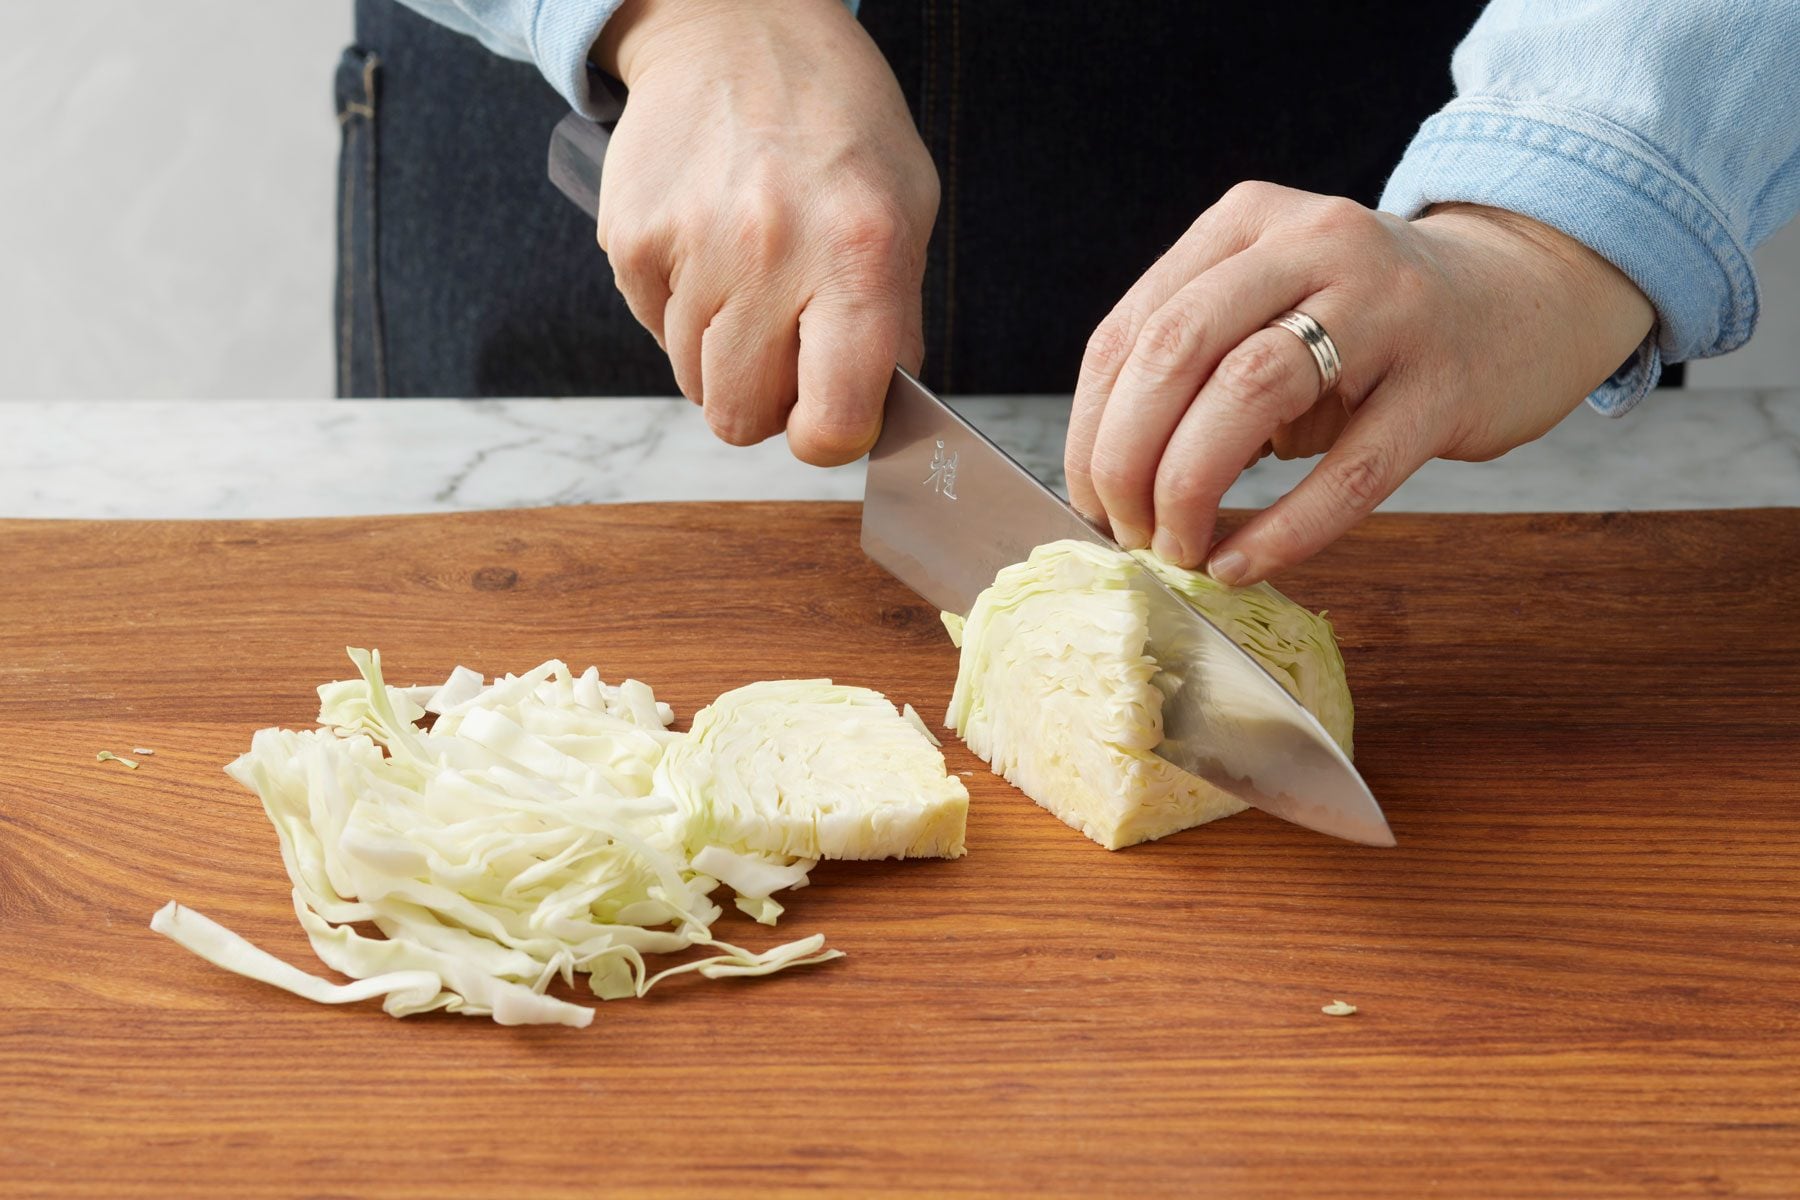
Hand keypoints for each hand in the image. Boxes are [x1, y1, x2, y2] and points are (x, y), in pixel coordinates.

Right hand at [594, 0, 937, 464]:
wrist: (738, 27)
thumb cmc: (836, 126)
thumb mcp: (906, 211)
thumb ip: (894, 324)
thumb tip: (869, 418)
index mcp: (860, 255)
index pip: (833, 417)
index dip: (829, 437)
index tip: (830, 418)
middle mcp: (773, 253)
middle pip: (742, 418)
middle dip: (766, 402)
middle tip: (785, 349)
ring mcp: (692, 246)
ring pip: (694, 380)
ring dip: (722, 352)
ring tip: (750, 276)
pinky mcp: (631, 238)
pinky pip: (653, 329)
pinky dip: (681, 309)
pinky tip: (709, 247)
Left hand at [1064, 183, 1653, 583]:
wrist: (1523, 297)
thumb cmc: (1368, 321)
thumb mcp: (1272, 302)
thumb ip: (1196, 359)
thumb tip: (1109, 479)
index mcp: (1247, 222)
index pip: (1133, 328)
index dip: (1090, 427)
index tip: (1085, 497)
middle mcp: (1314, 245)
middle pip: (1177, 350)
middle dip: (1128, 457)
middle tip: (1124, 529)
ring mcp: (1388, 309)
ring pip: (1251, 394)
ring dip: (1190, 487)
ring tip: (1175, 547)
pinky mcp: (1446, 384)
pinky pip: (1348, 472)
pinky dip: (1280, 530)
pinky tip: (1239, 565)